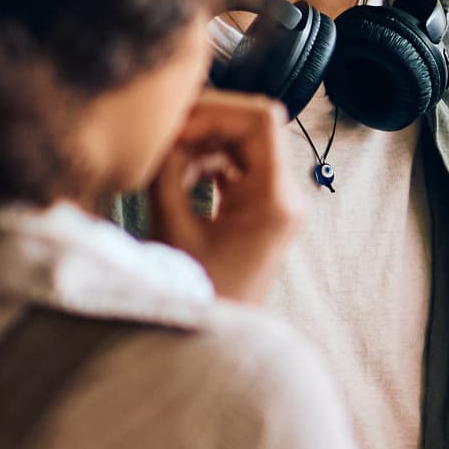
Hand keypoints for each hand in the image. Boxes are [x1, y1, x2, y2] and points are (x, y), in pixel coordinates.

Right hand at [145, 89, 304, 303]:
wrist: (212, 339)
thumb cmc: (194, 293)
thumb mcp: (172, 226)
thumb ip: (167, 170)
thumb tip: (161, 129)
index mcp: (276, 200)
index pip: (261, 120)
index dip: (216, 110)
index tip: (176, 122)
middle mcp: (286, 197)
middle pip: (252, 128)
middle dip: (204, 124)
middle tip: (162, 136)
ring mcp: (276, 204)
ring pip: (242, 146)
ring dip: (201, 144)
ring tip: (164, 163)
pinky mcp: (260, 211)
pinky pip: (237, 168)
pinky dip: (205, 163)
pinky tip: (175, 177)